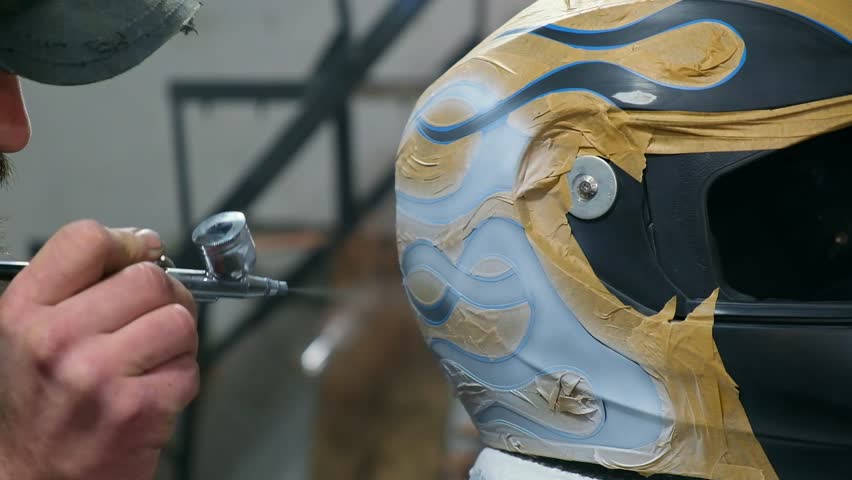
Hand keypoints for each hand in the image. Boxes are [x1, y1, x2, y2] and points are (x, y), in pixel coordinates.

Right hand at [0, 220, 199, 479]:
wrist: (30, 478)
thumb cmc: (37, 405)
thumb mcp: (28, 333)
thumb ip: (78, 284)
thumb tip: (145, 247)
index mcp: (24, 311)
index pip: (87, 239)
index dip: (127, 244)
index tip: (139, 257)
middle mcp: (56, 339)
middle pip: (149, 279)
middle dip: (163, 297)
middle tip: (150, 320)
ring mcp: (98, 375)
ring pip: (179, 320)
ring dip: (176, 339)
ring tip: (149, 360)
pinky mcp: (138, 409)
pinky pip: (190, 367)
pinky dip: (180, 378)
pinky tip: (150, 392)